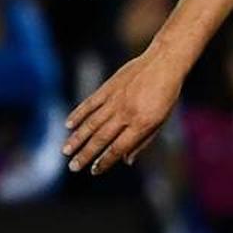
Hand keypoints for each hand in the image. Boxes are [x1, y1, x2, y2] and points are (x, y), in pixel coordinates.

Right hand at [62, 52, 182, 173]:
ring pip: (91, 123)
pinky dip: (78, 114)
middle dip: (85, 154)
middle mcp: (126, 113)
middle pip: (101, 138)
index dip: (105, 161)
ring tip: (65, 151)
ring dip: (77, 138)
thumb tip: (127, 161)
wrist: (164, 62)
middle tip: (73, 166)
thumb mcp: (161, 120)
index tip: (94, 171)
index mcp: (142, 124)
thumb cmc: (166, 94)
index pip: (118, 148)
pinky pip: (90, 103)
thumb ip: (143, 141)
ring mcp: (116, 99)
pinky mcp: (109, 87)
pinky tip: (68, 124)